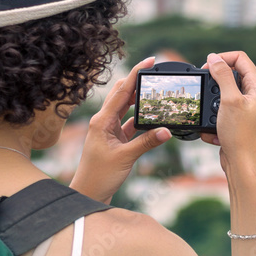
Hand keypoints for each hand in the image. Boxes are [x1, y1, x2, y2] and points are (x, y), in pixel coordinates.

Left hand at [70, 56, 171, 203]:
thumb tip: (167, 130)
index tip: (149, 61)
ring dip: (139, 100)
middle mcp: (103, 122)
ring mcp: (109, 131)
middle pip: (122, 95)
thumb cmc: (99, 176)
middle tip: (155, 73)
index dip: (136, 74)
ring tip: (155, 91)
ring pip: (126, 109)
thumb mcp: (125, 157)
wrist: (88, 193)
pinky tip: (152, 117)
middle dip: (138, 82)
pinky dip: (141, 119)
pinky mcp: (114, 140)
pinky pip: (130, 124)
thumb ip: (146, 142)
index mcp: (102, 121)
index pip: (121, 91)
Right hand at [199, 51, 255, 173]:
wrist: (242, 164)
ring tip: (213, 120)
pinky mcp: (238, 119)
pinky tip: (215, 133)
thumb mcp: (229, 100)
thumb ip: (222, 76)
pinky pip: (221, 112)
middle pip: (231, 75)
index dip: (222, 58)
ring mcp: (247, 107)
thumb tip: (214, 58)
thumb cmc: (240, 134)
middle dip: (214, 84)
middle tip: (205, 91)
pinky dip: (214, 120)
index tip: (207, 66)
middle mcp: (255, 95)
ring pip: (223, 95)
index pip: (240, 58)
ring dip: (212, 106)